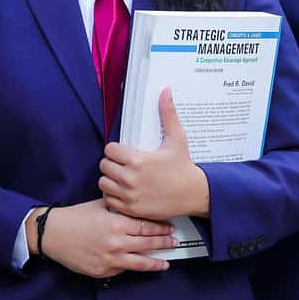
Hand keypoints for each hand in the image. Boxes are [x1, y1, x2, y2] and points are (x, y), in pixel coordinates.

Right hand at [31, 199, 174, 277]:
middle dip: (164, 243)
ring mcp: (110, 260)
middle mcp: (116, 243)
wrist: (52, 234)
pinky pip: (122, 270)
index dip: (161, 227)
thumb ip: (119, 208)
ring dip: (156, 262)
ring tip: (166, 262)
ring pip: (140, 263)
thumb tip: (135, 206)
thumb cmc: (74, 217)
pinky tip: (140, 266)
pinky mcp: (102, 271)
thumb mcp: (99, 205)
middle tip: (173, 241)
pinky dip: (132, 267)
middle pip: (148, 244)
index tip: (169, 226)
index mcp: (116, 224)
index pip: (147, 227)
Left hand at [99, 88, 210, 218]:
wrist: (194, 194)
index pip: (109, 150)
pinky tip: (125, 191)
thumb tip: (165, 90)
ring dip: (110, 179)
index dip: (115, 150)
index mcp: (137, 160)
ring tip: (122, 177)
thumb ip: (168, 114)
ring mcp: (129, 195)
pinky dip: (114, 195)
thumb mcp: (177, 139)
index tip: (124, 152)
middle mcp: (130, 178)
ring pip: (104, 183)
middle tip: (123, 164)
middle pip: (104, 166)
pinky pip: (109, 199)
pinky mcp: (131, 209)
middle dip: (112, 163)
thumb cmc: (184, 166)